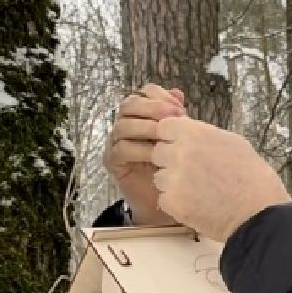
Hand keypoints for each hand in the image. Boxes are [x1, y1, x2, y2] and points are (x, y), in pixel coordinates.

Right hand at [103, 84, 185, 224]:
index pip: (144, 93)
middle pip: (129, 104)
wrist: (162, 199)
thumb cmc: (172, 167)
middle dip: (152, 108)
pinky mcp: (112, 161)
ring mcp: (115, 142)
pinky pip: (121, 149)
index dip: (160, 97)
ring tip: (166, 136)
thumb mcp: (179, 139)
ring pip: (123, 126)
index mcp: (141, 114)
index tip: (180, 109)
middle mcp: (125, 124)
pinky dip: (139, 149)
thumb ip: (177, 117)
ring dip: (146, 128)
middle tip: (174, 117)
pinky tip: (156, 155)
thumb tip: (177, 93)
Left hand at [150, 116, 290, 240]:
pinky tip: (196, 205)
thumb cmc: (253, 178)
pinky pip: (164, 199)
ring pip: (159, 177)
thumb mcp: (233, 143)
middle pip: (158, 152)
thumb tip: (190, 133)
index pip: (164, 126)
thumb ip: (205, 136)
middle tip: (192, 172)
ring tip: (196, 191)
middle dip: (170, 161)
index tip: (179, 146)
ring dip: (172, 183)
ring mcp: (174, 179)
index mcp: (196, 134)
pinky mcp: (172, 203)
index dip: (171, 137)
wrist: (258, 214)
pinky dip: (176, 203)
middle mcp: (180, 153)